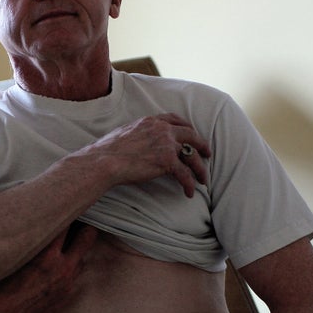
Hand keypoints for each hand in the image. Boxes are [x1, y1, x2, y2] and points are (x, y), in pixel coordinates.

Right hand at [0, 221, 97, 312]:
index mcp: (47, 255)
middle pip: (87, 237)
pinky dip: (68, 272)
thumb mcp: (12, 254)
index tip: (62, 208)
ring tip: (62, 249)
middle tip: (76, 223)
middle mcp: (62, 269)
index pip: (66, 222)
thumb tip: (35, 222)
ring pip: (82, 260)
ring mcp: (67, 285)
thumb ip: (30, 238)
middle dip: (82, 229)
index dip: (64, 213)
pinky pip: (74, 279)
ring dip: (74, 253)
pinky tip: (55, 271)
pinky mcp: (65, 298)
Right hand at [82, 113, 210, 197]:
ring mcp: (167, 144)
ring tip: (203, 179)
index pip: (175, 119)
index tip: (192, 134)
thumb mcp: (125, 132)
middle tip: (207, 154)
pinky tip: (189, 192)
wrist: (105, 160)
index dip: (187, 127)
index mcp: (152, 121)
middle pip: (191, 135)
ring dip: (200, 169)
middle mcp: (162, 129)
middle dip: (201, 145)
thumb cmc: (108, 150)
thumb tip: (138, 141)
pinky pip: (184, 174)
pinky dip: (189, 184)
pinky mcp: (167, 161)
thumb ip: (138, 132)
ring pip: (192, 156)